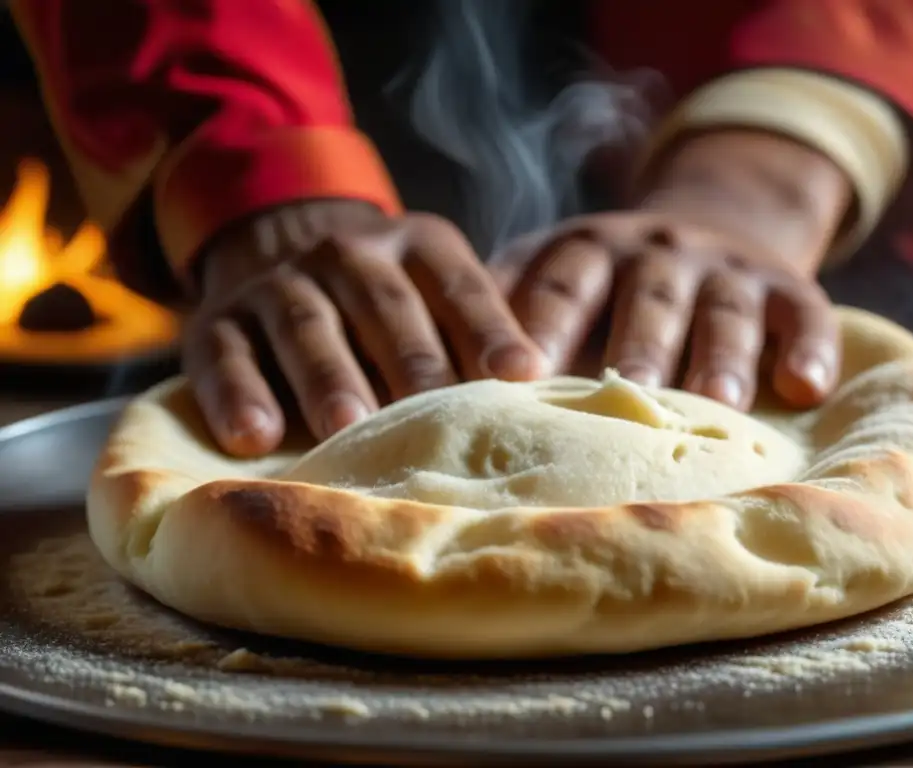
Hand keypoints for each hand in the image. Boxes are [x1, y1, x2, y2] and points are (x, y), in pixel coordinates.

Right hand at [184, 200, 547, 456]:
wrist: (275, 246)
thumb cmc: (383, 303)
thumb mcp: (431, 292)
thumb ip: (473, 334)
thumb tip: (537, 397)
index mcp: (416, 245)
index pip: (459, 285)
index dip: (490, 328)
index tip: (522, 376)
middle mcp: (348, 253)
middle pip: (385, 307)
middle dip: (412, 362)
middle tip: (433, 418)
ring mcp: (279, 283)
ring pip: (306, 328)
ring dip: (329, 378)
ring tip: (347, 427)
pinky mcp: (216, 321)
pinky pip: (224, 357)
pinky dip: (236, 395)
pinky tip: (253, 438)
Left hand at [490, 130, 852, 410]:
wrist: (701, 229)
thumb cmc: (601, 282)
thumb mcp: (547, 274)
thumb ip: (504, 309)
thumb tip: (431, 372)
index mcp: (586, 250)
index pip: (562, 284)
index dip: (543, 324)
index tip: (520, 377)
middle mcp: (656, 251)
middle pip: (648, 297)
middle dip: (640, 343)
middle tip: (629, 394)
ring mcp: (724, 267)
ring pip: (725, 308)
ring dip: (724, 353)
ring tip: (721, 403)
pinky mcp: (786, 286)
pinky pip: (806, 312)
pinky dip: (811, 346)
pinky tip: (806, 386)